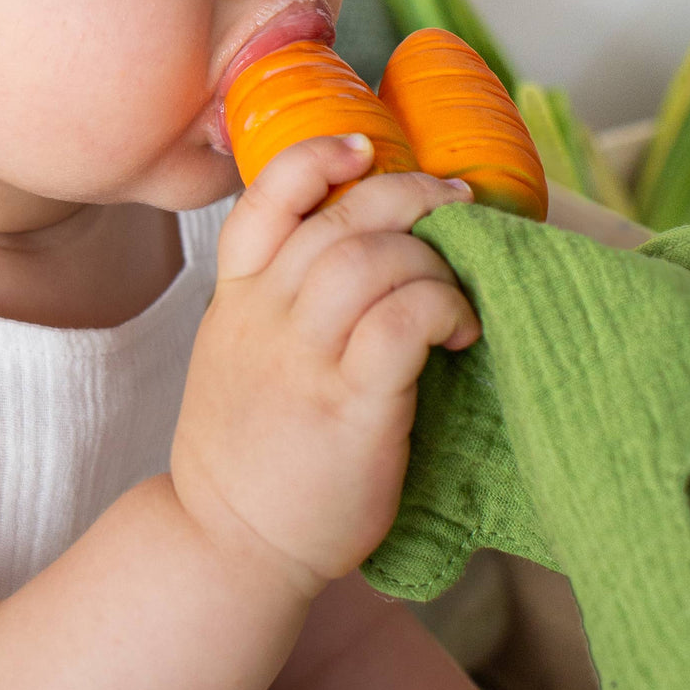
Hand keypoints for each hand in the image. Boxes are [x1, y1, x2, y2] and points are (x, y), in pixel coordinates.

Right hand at [172, 135, 480, 594]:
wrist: (227, 542)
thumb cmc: (245, 448)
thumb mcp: (233, 355)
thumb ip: (273, 300)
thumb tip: (352, 251)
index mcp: (235, 298)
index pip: (264, 200)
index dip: (316, 157)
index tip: (362, 148)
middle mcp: (264, 316)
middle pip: (341, 218)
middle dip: (409, 194)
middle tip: (454, 203)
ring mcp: (302, 359)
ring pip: (373, 259)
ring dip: (433, 259)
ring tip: (456, 290)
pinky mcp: (349, 406)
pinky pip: (403, 320)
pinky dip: (443, 307)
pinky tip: (461, 330)